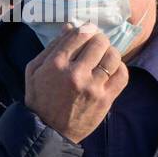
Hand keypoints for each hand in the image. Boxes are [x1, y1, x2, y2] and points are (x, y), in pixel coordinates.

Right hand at [24, 25, 127, 143]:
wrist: (48, 129)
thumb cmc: (39, 97)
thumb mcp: (35, 69)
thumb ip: (52, 47)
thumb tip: (70, 27)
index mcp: (56, 64)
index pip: (80, 35)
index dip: (87, 29)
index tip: (89, 32)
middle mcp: (76, 73)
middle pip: (99, 43)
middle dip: (100, 39)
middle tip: (98, 44)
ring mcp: (92, 87)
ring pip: (113, 57)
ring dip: (111, 52)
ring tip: (106, 55)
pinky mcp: (105, 99)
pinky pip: (122, 75)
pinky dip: (120, 67)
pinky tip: (113, 68)